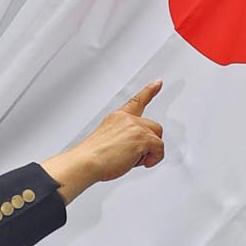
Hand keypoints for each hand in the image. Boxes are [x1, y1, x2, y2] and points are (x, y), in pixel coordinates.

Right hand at [42, 83, 164, 202]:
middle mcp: (127, 119)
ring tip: (132, 160)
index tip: (158, 83)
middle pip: (153, 127)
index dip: (149, 91)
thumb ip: (122, 138)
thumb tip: (132, 150)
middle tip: (134, 156)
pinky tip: (143, 163)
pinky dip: (154, 159)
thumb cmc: (92, 157)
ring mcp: (135, 127)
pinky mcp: (142, 138)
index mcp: (117, 117)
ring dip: (149, 152)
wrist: (85, 162)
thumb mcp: (106, 140)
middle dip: (149, 142)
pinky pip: (159, 149)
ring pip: (157, 138)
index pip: (136, 101)